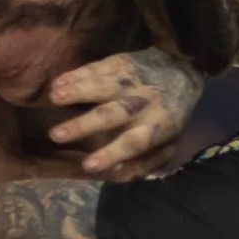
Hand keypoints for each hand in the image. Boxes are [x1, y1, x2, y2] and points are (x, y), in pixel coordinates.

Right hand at [45, 47, 202, 178]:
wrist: (183, 67)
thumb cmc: (171, 112)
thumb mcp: (170, 141)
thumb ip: (149, 161)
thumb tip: (122, 176)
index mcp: (156, 126)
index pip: (133, 142)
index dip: (111, 153)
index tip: (88, 166)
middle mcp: (142, 103)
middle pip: (112, 114)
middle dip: (84, 124)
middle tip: (56, 135)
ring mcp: (130, 80)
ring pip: (102, 85)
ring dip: (77, 91)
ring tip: (54, 97)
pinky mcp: (120, 62)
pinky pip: (96, 68)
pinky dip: (76, 75)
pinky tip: (58, 83)